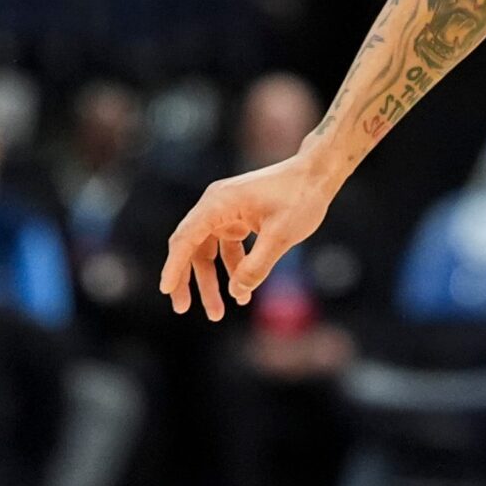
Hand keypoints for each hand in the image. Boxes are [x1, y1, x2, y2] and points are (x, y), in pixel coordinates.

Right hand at [161, 153, 335, 319]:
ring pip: (208, 251)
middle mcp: (216, 205)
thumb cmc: (301, 198)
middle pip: (191, 247)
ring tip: (217, 312)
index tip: (166, 291)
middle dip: (187, 280)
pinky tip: (242, 293)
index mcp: (219, 203)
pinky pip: (227, 248)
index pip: (186, 238)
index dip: (174, 266)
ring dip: (211, 280)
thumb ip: (256, 266)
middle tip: (182, 309)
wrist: (319, 173)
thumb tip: (236, 292)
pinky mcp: (240, 217)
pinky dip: (232, 269)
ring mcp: (227, 211)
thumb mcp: (281, 236)